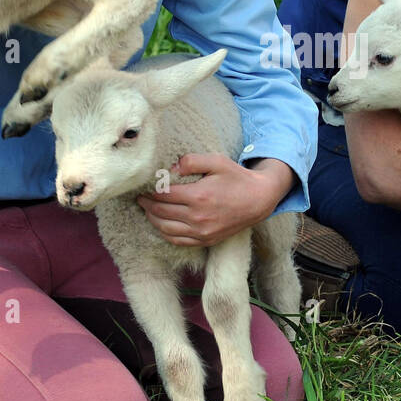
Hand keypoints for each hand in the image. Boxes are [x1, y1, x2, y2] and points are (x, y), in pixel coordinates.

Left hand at [137, 154, 293, 246]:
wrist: (259, 200)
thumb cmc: (237, 178)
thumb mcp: (217, 161)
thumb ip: (191, 160)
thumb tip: (170, 168)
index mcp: (198, 196)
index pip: (163, 195)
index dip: (150, 190)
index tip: (144, 186)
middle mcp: (198, 217)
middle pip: (161, 212)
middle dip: (147, 204)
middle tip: (141, 197)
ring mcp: (202, 232)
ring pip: (166, 229)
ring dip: (152, 219)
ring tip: (148, 209)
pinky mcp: (206, 240)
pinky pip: (178, 240)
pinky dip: (165, 233)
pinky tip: (161, 224)